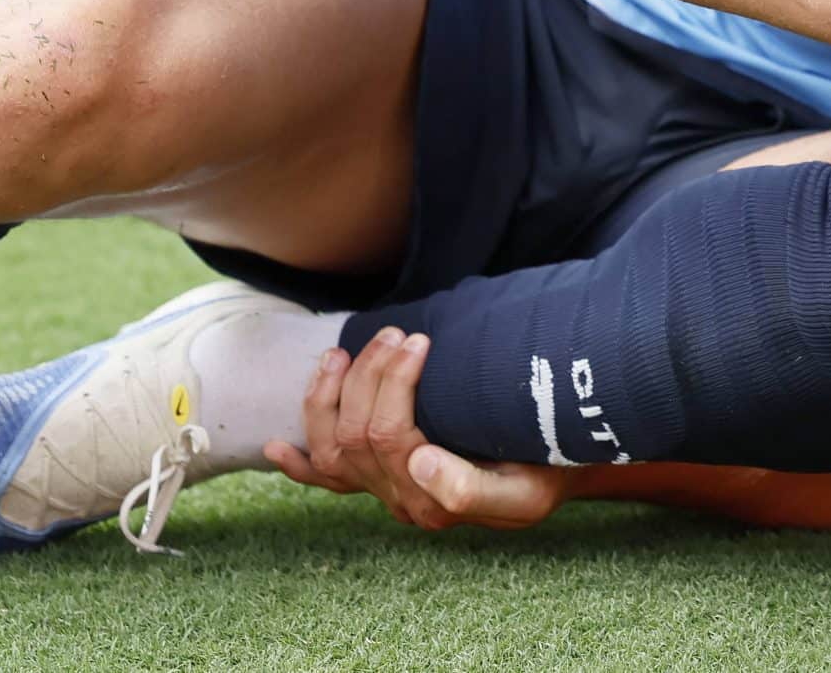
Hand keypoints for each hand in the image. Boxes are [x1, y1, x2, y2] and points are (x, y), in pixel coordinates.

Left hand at [265, 329, 571, 530]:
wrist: (553, 470)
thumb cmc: (544, 470)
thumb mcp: (526, 488)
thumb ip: (470, 487)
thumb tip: (419, 462)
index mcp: (432, 499)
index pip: (389, 434)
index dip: (394, 381)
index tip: (420, 340)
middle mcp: (400, 499)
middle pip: (355, 434)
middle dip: (368, 375)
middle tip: (397, 332)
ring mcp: (385, 491)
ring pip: (331, 449)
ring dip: (327, 397)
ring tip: (343, 352)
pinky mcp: (380, 481)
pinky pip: (329, 481)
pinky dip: (298, 467)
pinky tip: (277, 448)